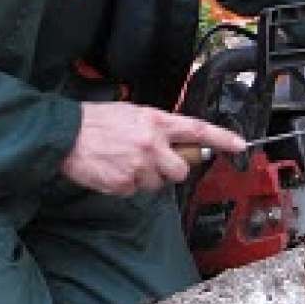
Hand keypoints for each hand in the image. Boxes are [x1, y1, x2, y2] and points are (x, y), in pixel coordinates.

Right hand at [61, 101, 245, 196]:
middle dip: (170, 169)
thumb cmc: (95, 121)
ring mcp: (138, 166)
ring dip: (144, 177)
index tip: (239, 145)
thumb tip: (175, 138)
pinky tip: (112, 170)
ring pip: (156, 184)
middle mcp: (151, 144)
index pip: (197, 130)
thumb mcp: (131, 112)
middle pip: (180, 170)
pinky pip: (133, 191)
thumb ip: (156, 125)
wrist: (65, 135)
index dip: (222, 139)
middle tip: (152, 161)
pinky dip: (124, 184)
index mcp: (155, 122)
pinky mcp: (123, 184)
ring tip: (123, 161)